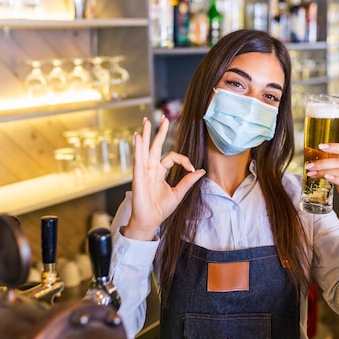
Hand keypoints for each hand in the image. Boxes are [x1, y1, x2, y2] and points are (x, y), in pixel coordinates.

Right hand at [123, 116, 205, 240]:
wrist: (150, 220)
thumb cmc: (160, 209)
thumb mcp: (178, 193)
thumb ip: (188, 181)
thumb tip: (200, 170)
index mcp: (159, 172)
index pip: (172, 157)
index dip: (184, 160)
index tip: (193, 168)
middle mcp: (151, 169)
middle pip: (155, 146)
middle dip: (159, 132)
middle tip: (163, 118)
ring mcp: (143, 171)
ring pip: (145, 149)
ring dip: (146, 134)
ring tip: (146, 121)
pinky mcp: (138, 176)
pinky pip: (138, 159)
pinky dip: (138, 148)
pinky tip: (138, 137)